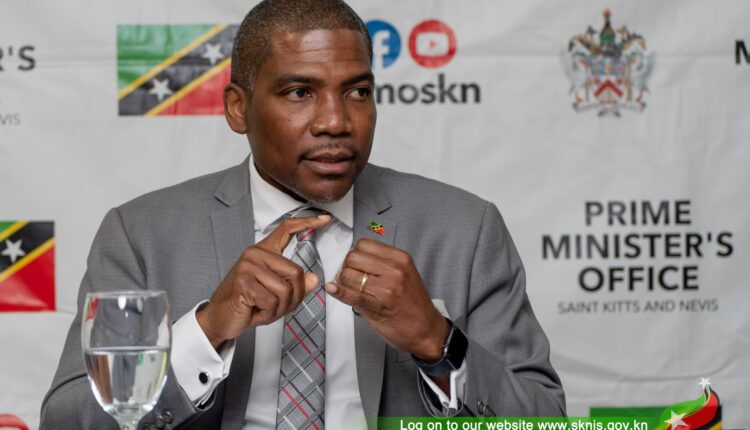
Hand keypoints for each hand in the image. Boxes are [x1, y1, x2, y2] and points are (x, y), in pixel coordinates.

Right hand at [197, 215, 331, 348]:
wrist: (220, 318)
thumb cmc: (247, 304)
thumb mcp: (276, 294)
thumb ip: (295, 285)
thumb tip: (313, 278)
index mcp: (263, 252)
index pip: (286, 229)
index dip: (307, 223)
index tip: (325, 219)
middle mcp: (255, 254)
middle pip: (296, 272)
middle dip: (294, 297)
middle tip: (277, 307)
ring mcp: (248, 267)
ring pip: (285, 290)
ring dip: (279, 308)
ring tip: (264, 309)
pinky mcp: (243, 282)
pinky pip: (272, 302)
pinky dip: (268, 314)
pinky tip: (256, 312)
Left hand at [325, 238, 449, 361]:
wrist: (427, 330)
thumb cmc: (414, 305)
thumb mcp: (405, 274)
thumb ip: (382, 264)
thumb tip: (353, 259)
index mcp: (400, 258)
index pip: (363, 244)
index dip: (355, 254)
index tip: (356, 264)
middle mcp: (394, 270)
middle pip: (353, 257)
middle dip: (347, 267)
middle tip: (352, 278)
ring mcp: (386, 288)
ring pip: (348, 275)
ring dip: (343, 282)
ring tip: (351, 289)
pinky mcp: (378, 306)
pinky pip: (350, 294)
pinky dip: (338, 292)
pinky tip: (333, 290)